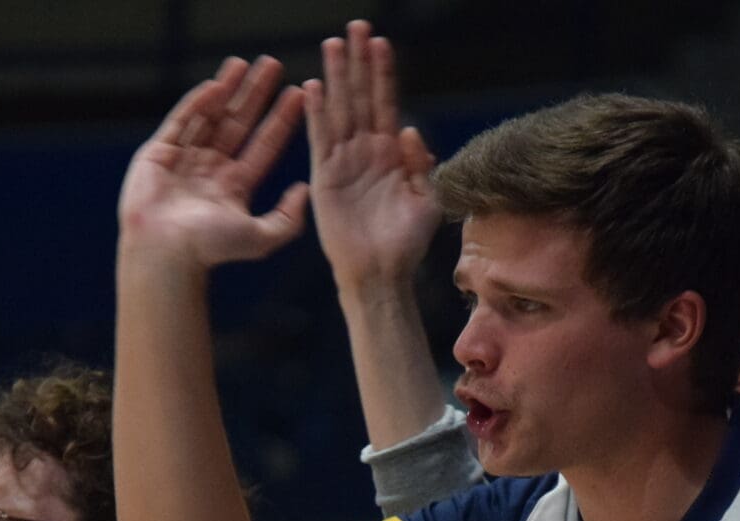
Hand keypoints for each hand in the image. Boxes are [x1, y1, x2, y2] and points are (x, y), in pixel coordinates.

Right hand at [117, 55, 309, 268]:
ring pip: (211, 116)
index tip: (298, 94)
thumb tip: (305, 190)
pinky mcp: (158, 153)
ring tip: (243, 63)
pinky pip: (181, 121)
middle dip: (256, 95)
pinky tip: (216, 84)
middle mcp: (211, 170)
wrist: (166, 252)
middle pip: (239, 124)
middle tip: (274, 65)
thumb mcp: (261, 238)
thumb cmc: (211, 249)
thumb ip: (288, 218)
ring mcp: (184, 160)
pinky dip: (197, 102)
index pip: (264, 145)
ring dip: (228, 89)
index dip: (281, 120)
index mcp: (234, 188)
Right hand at [306, 21, 439, 293]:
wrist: (381, 274)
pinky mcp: (325, 178)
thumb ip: (421, 164)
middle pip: (360, 96)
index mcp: (391, 154)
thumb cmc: (406, 243)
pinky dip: (316, 113)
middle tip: (354, 27)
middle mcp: (366, 151)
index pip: (385, 102)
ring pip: (339, 110)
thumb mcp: (426, 200)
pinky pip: (320, 139)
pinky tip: (312, 87)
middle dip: (357, 62)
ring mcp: (344, 162)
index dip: (382, 72)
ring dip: (336, 78)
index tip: (379, 41)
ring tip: (332, 44)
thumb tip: (408, 129)